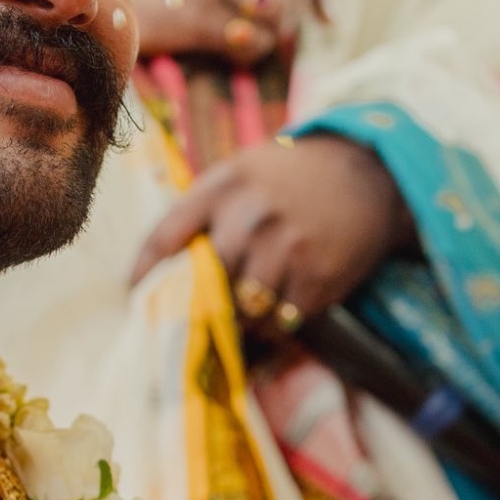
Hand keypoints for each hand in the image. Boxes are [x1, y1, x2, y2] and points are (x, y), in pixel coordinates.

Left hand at [130, 134, 415, 327]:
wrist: (366, 174)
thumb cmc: (289, 180)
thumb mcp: (240, 174)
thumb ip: (201, 212)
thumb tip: (154, 271)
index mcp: (223, 186)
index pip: (167, 233)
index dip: (145, 269)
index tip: (133, 293)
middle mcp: (252, 216)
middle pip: (207, 281)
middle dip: (202, 302)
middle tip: (199, 316)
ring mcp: (287, 248)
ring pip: (243, 308)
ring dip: (240, 319)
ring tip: (245, 313)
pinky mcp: (318, 277)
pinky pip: (281, 320)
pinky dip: (274, 325)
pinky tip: (278, 310)